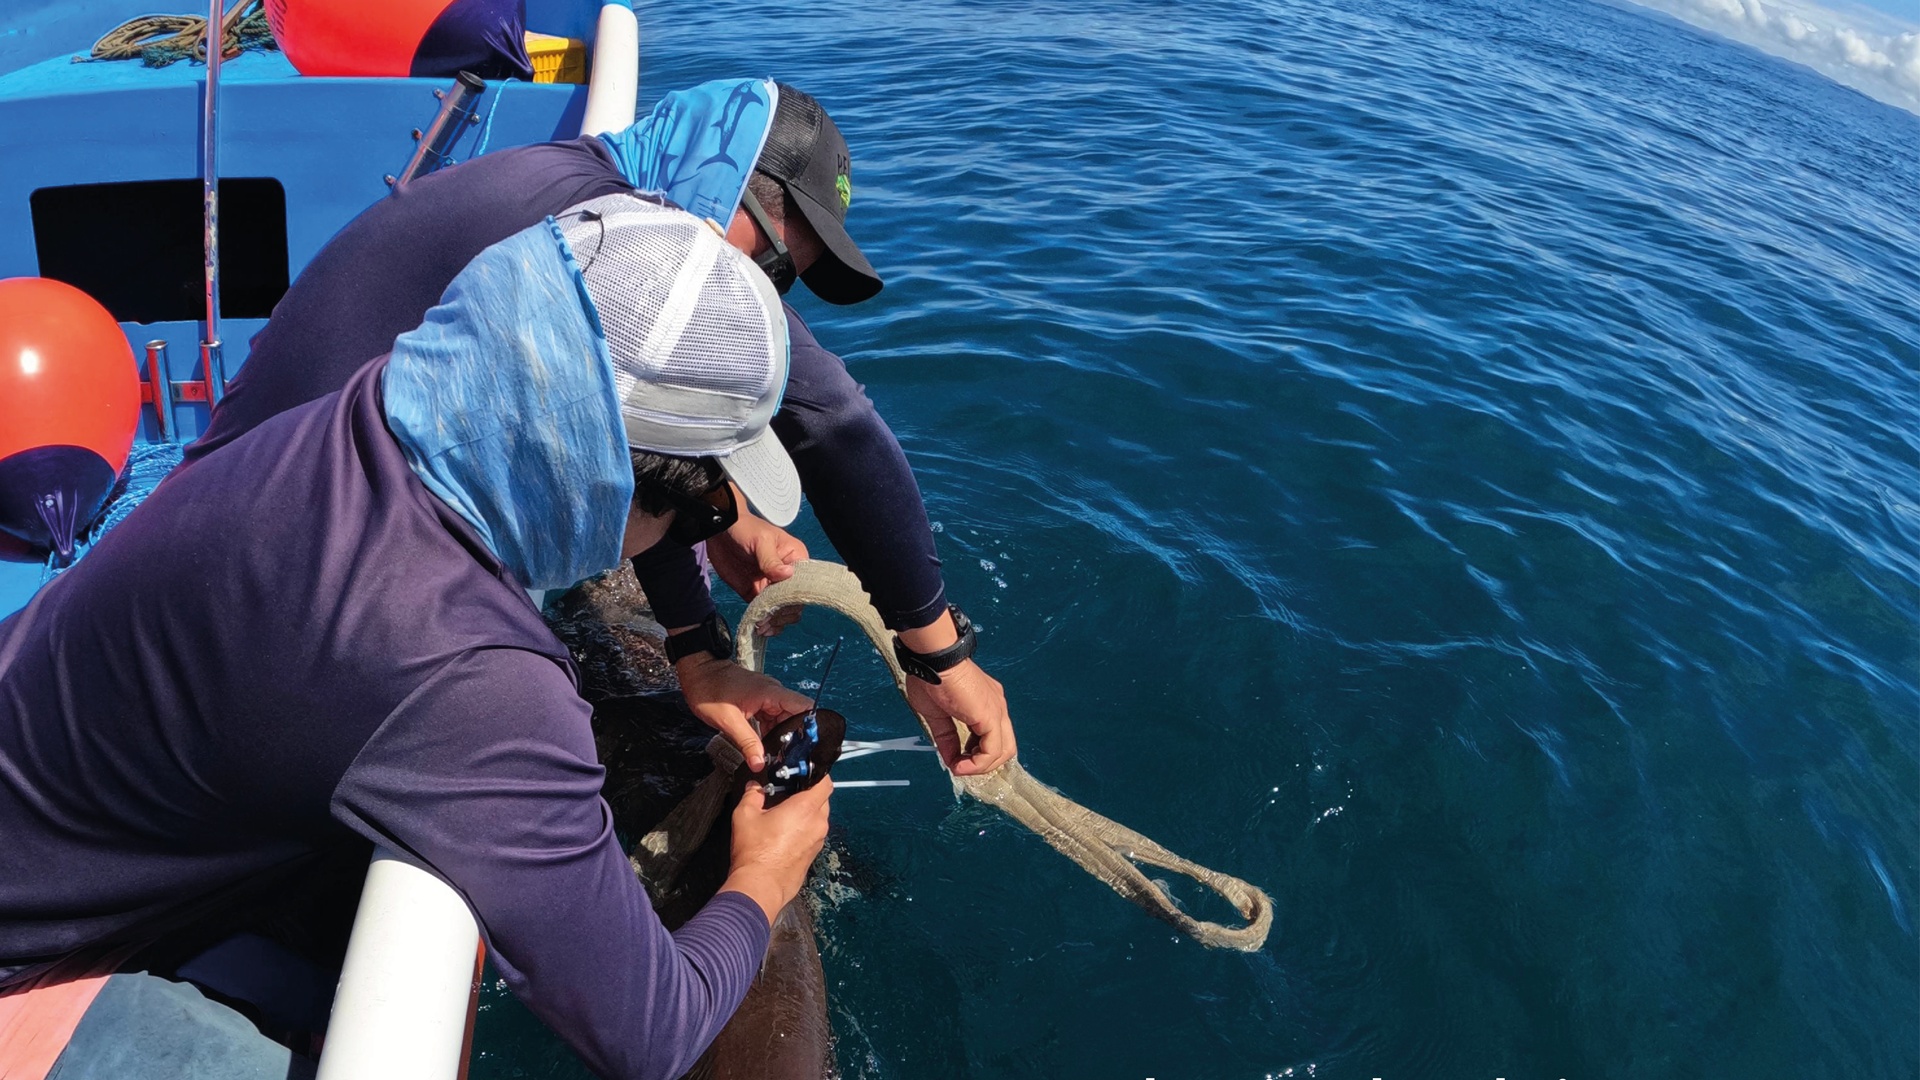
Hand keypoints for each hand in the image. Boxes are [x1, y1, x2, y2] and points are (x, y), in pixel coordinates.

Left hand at [675, 653, 811, 771]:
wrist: (698, 672)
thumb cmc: (709, 689)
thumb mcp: (728, 721)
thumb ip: (747, 743)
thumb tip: (760, 763)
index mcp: (771, 693)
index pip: (805, 707)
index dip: (810, 726)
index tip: (807, 746)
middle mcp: (773, 693)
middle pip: (795, 717)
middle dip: (793, 737)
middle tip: (787, 758)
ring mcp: (766, 697)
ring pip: (783, 720)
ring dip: (781, 736)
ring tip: (775, 755)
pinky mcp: (759, 701)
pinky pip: (771, 719)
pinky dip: (770, 732)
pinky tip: (764, 745)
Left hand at [706, 498, 807, 630]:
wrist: (719, 530)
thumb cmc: (745, 528)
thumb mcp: (761, 541)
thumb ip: (771, 560)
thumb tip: (787, 574)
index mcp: (796, 559)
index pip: (803, 584)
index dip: (795, 598)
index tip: (781, 606)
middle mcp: (787, 576)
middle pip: (795, 602)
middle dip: (783, 614)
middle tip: (768, 619)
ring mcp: (771, 586)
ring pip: (781, 611)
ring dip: (775, 622)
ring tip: (763, 626)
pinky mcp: (755, 593)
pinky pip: (765, 612)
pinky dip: (764, 622)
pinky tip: (759, 627)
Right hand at [721, 778, 832, 924]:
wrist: (760, 886)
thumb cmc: (755, 851)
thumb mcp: (745, 815)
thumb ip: (752, 794)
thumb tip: (754, 787)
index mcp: (806, 808)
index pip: (825, 783)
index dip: (817, 774)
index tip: (804, 773)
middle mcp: (817, 823)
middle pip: (822, 800)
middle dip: (808, 794)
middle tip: (788, 794)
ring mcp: (818, 841)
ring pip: (818, 818)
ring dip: (806, 813)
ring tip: (783, 815)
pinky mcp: (813, 855)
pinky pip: (813, 834)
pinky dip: (804, 829)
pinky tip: (785, 834)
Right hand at [905, 659, 1016, 776]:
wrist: (933, 661)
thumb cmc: (931, 678)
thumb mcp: (937, 716)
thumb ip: (947, 738)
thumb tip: (950, 760)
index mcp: (985, 703)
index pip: (992, 736)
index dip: (975, 753)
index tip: (955, 759)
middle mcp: (997, 706)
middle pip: (1004, 746)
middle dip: (982, 763)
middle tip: (961, 766)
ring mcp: (997, 711)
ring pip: (1003, 751)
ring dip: (980, 766)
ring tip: (959, 767)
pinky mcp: (991, 716)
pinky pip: (992, 751)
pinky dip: (977, 764)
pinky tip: (960, 765)